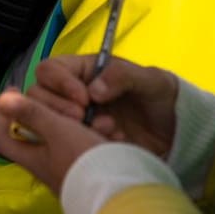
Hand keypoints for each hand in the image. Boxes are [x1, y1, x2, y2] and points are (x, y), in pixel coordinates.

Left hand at [0, 89, 106, 195]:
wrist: (121, 193)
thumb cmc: (83, 160)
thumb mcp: (57, 131)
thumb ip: (32, 114)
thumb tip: (2, 99)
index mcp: (33, 159)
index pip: (3, 139)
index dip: (3, 116)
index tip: (13, 92)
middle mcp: (48, 167)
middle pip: (39, 136)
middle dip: (52, 115)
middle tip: (68, 103)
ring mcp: (71, 170)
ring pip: (70, 139)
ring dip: (82, 125)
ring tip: (97, 117)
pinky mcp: (93, 171)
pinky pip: (90, 149)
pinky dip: (99, 137)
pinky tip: (113, 132)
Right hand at [24, 54, 179, 157]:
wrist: (176, 132)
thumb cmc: (161, 97)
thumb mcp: (150, 80)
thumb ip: (123, 76)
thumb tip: (94, 90)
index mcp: (84, 71)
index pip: (50, 69)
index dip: (59, 83)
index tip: (83, 99)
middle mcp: (71, 93)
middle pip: (38, 95)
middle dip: (58, 108)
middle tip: (83, 118)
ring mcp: (74, 119)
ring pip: (47, 120)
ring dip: (70, 127)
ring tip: (105, 130)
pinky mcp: (79, 141)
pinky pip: (65, 143)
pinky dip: (84, 144)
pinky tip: (111, 142)